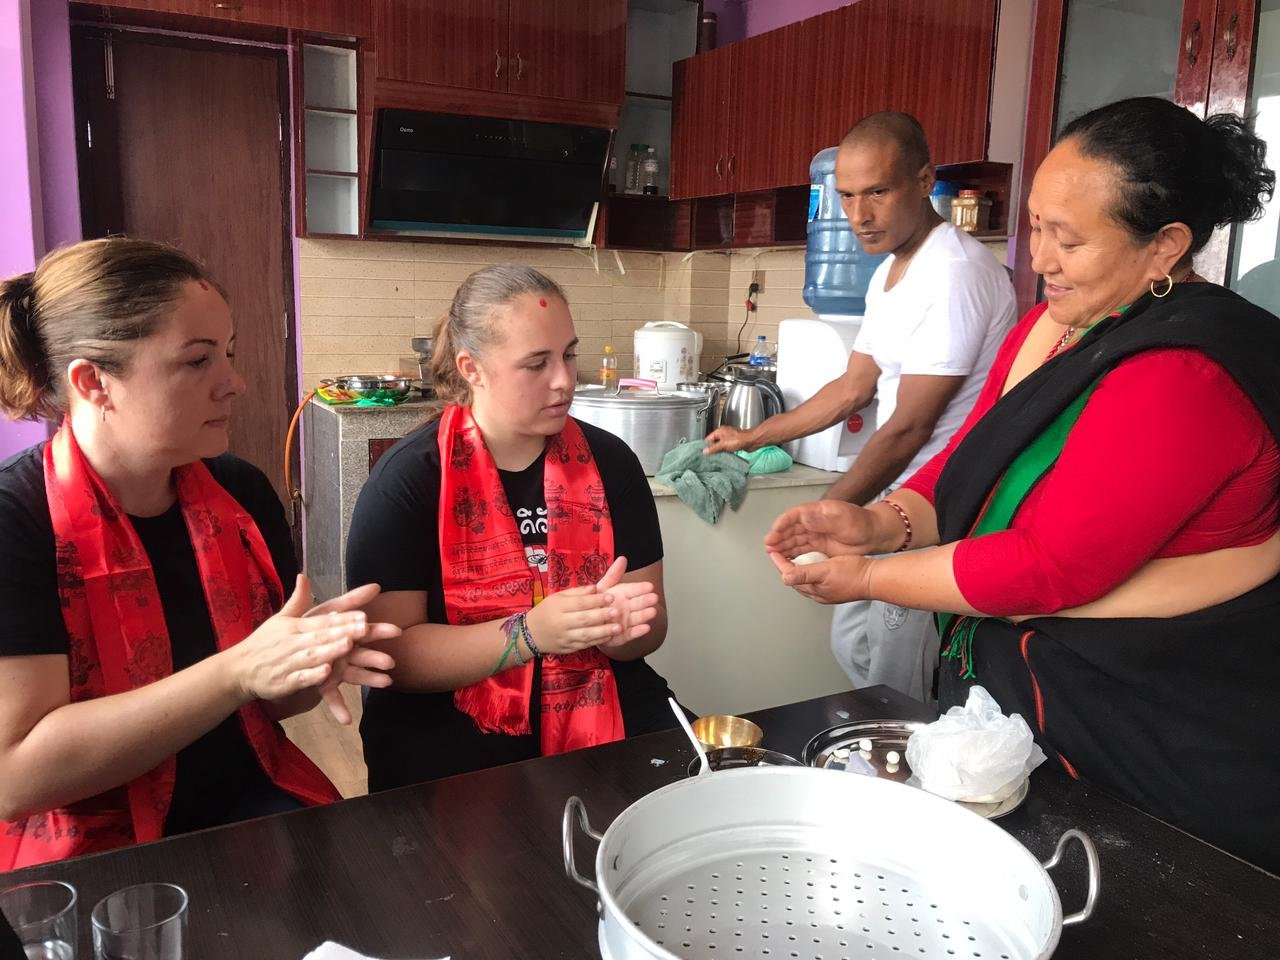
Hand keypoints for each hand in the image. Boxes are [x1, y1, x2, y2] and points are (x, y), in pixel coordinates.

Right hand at [227, 575, 396, 716]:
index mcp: (294, 626)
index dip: (343, 617)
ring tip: (349, 644)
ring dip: (330, 650)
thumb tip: (304, 576)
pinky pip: (300, 678)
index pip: (322, 620)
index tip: (364, 614)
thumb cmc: (265, 642)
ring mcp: (288, 662)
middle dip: (344, 631)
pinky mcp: (283, 682)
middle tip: (366, 627)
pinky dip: (312, 676)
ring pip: (312, 655)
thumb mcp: (280, 619)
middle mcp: (292, 642)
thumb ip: (297, 600)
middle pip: (321, 635)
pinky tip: (326, 672)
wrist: (238, 670)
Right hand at [525, 556, 659, 656]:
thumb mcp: (558, 597)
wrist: (530, 634)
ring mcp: (564, 637)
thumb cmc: (547, 611)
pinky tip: (609, 636)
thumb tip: (596, 588)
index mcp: (558, 606)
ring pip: (585, 635)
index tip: (611, 596)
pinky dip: (598, 641)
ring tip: (618, 627)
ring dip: (603, 631)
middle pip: (583, 619)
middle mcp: (561, 623)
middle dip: (602, 615)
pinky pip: (584, 645)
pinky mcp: (568, 648)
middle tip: (618, 611)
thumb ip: (578, 592)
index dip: (596, 600)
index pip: (579, 603)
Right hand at [703, 425, 755, 454]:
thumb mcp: (723, 444)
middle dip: (712, 449)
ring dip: (718, 451)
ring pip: (720, 446)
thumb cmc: (739, 440)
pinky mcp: (734, 443)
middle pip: (714, 442)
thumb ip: (713, 448)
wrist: (751, 441)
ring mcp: (729, 438)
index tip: (703, 452)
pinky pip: (726, 448)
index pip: (708, 438)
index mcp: (720, 431)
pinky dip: (724, 452)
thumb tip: (705, 451)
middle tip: (708, 456)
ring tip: (715, 458)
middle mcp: (724, 434)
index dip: (705, 446)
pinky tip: (723, 456)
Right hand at [764, 500, 878, 559]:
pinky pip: (802, 550)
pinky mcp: (819, 546)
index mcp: (817, 511)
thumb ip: (823, 520)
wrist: (875, 535)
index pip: (794, 515)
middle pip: (790, 529)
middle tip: (769, 546)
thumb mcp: (843, 519)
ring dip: (783, 546)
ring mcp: (816, 534)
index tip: (774, 531)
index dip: (782, 523)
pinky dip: (792, 554)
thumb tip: (804, 517)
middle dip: (778, 537)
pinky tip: (785, 559)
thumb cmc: (862, 523)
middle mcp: (813, 522)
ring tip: (773, 554)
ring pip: (794, 540)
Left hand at [769, 550, 873, 604]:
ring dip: (797, 568)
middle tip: (780, 553)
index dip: (780, 562)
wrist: (875, 579)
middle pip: (795, 579)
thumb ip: (804, 574)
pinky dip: (810, 569)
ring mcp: (826, 591)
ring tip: (792, 556)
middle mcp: (818, 593)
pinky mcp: (834, 588)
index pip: (790, 575)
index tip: (773, 551)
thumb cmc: (854, 574)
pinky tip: (813, 562)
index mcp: (814, 589)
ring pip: (805, 579)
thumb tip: (784, 577)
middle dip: (786, 566)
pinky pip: (816, 578)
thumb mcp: (826, 570)